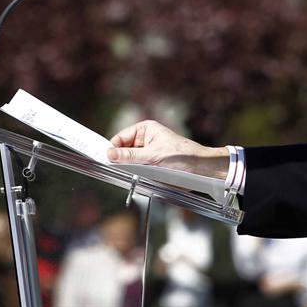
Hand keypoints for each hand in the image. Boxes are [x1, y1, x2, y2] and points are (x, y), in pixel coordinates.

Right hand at [108, 120, 227, 178]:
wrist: (200, 169)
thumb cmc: (181, 156)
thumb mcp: (152, 156)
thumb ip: (130, 156)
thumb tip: (109, 154)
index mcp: (145, 129)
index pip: (120, 138)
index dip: (113, 149)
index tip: (106, 159)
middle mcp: (145, 139)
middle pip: (124, 150)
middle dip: (123, 160)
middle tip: (120, 169)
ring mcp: (148, 153)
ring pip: (130, 162)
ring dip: (132, 169)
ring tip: (139, 172)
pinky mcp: (151, 165)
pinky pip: (138, 170)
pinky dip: (138, 175)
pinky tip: (143, 177)